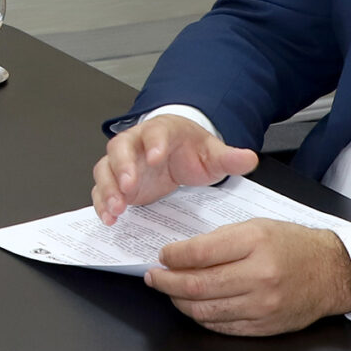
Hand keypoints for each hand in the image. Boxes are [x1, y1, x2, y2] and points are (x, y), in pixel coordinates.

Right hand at [91, 113, 259, 223]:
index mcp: (161, 131)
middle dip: (122, 168)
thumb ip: (229, 157)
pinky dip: (102, 203)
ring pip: (106, 170)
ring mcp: (122, 163)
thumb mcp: (213, 154)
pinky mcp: (116, 182)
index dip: (152, 144)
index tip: (155, 158)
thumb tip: (248, 158)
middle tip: (129, 187)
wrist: (177, 151)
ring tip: (116, 209)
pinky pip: (102, 189)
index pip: (153, 133)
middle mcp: (135, 143)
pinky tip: (109, 218)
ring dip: (108, 189)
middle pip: (119, 148)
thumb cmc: (191, 149)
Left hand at [144, 219, 350, 335]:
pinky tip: (193, 306)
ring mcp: (262, 305)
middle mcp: (259, 276)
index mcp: (255, 243)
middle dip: (167, 282)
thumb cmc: (293, 245)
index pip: (199, 253)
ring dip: (179, 301)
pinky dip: (201, 316)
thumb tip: (181, 254)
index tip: (163, 256)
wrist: (333, 272)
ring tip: (170, 291)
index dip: (173, 256)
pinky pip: (221, 326)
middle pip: (197, 285)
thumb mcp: (256, 227)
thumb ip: (219, 240)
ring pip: (205, 310)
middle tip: (154, 277)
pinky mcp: (264, 326)